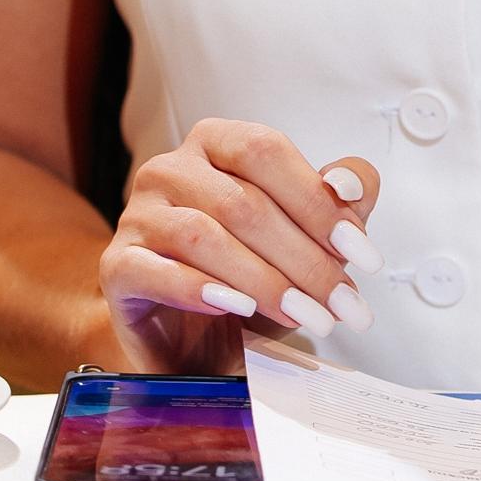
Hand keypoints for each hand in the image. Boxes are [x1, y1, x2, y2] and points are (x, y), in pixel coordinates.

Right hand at [100, 120, 382, 374]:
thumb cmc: (250, 274)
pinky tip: (238, 310)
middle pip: (243, 202)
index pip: (267, 152)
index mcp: (216, 142)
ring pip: (203, 236)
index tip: (364, 256)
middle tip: (342, 304)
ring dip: (264, 281)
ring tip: (305, 316)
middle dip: (305, 259)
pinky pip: (155, 272)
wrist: (186, 338)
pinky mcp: (117, 266)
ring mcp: (138, 214)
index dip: (320, 203)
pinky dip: (201, 290)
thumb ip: (338, 202)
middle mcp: (170, 168)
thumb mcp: (305, 236)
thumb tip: (350, 185)